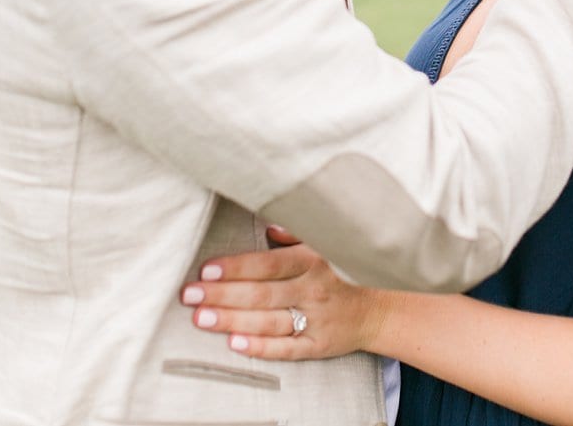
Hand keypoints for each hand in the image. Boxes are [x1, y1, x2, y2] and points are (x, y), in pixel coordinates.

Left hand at [181, 244, 394, 359]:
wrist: (382, 304)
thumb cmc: (344, 267)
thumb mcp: (327, 240)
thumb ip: (298, 231)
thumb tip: (268, 224)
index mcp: (314, 259)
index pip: (268, 264)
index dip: (236, 267)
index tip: (206, 271)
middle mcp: (315, 289)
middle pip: (262, 294)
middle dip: (223, 295)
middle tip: (190, 296)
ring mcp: (317, 319)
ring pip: (269, 322)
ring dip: (232, 321)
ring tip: (202, 319)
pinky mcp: (320, 344)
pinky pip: (287, 349)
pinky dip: (261, 347)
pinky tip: (235, 343)